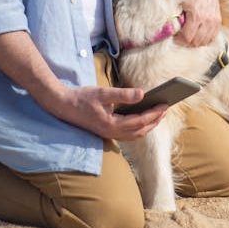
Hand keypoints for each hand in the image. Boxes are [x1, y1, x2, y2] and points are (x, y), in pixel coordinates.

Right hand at [49, 85, 166, 140]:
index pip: (140, 121)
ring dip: (148, 126)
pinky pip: (127, 134)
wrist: (62, 105)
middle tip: (165, 109)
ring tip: (158, 114)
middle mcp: (111, 133)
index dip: (154, 113)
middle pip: (140, 130)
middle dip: (155, 120)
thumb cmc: (82, 98)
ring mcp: (108, 134)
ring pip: (134, 135)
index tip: (165, 105)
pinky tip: (142, 119)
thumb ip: (123, 94)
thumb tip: (142, 94)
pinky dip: (138, 128)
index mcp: (112, 124)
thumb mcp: (103, 93)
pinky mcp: (106, 132)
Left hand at [175, 0, 220, 47]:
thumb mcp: (177, 1)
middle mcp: (208, 19)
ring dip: (197, 41)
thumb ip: (174, 16)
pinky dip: (206, 38)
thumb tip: (167, 29)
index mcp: (197, 15)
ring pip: (206, 40)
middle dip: (187, 42)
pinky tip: (199, 34)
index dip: (179, 40)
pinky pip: (213, 35)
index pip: (188, 38)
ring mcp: (214, 20)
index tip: (174, 36)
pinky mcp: (218, 18)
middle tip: (180, 37)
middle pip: (197, 42)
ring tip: (189, 36)